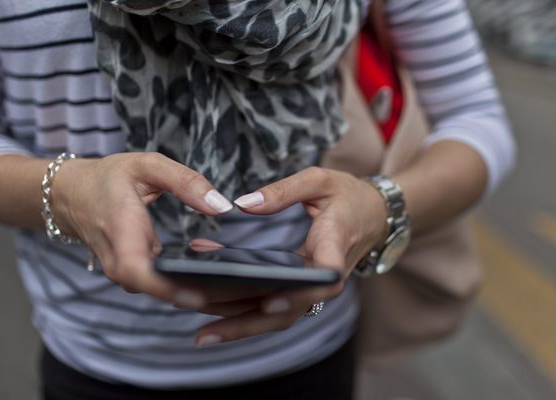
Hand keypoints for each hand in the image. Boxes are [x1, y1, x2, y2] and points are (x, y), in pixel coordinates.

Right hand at [50, 152, 235, 304]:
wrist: (72, 195)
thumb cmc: (109, 178)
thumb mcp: (148, 166)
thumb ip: (186, 182)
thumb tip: (221, 205)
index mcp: (121, 228)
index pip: (136, 270)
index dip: (165, 287)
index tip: (199, 293)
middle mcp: (119, 259)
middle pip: (155, 290)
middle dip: (197, 294)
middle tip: (241, 292)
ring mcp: (124, 271)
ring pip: (160, 292)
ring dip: (198, 291)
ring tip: (239, 288)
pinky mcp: (134, 274)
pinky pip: (160, 286)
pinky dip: (190, 284)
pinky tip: (221, 278)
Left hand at [194, 167, 388, 345]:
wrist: (374, 214)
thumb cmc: (348, 196)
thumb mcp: (319, 181)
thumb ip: (283, 191)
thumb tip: (243, 205)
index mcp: (335, 245)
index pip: (325, 276)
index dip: (301, 292)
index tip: (273, 300)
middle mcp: (324, 275)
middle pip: (290, 310)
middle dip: (247, 324)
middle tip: (206, 333)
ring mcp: (314, 286)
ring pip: (279, 316)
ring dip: (240, 326)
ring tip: (201, 333)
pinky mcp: (303, 288)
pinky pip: (275, 306)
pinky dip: (244, 311)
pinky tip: (213, 310)